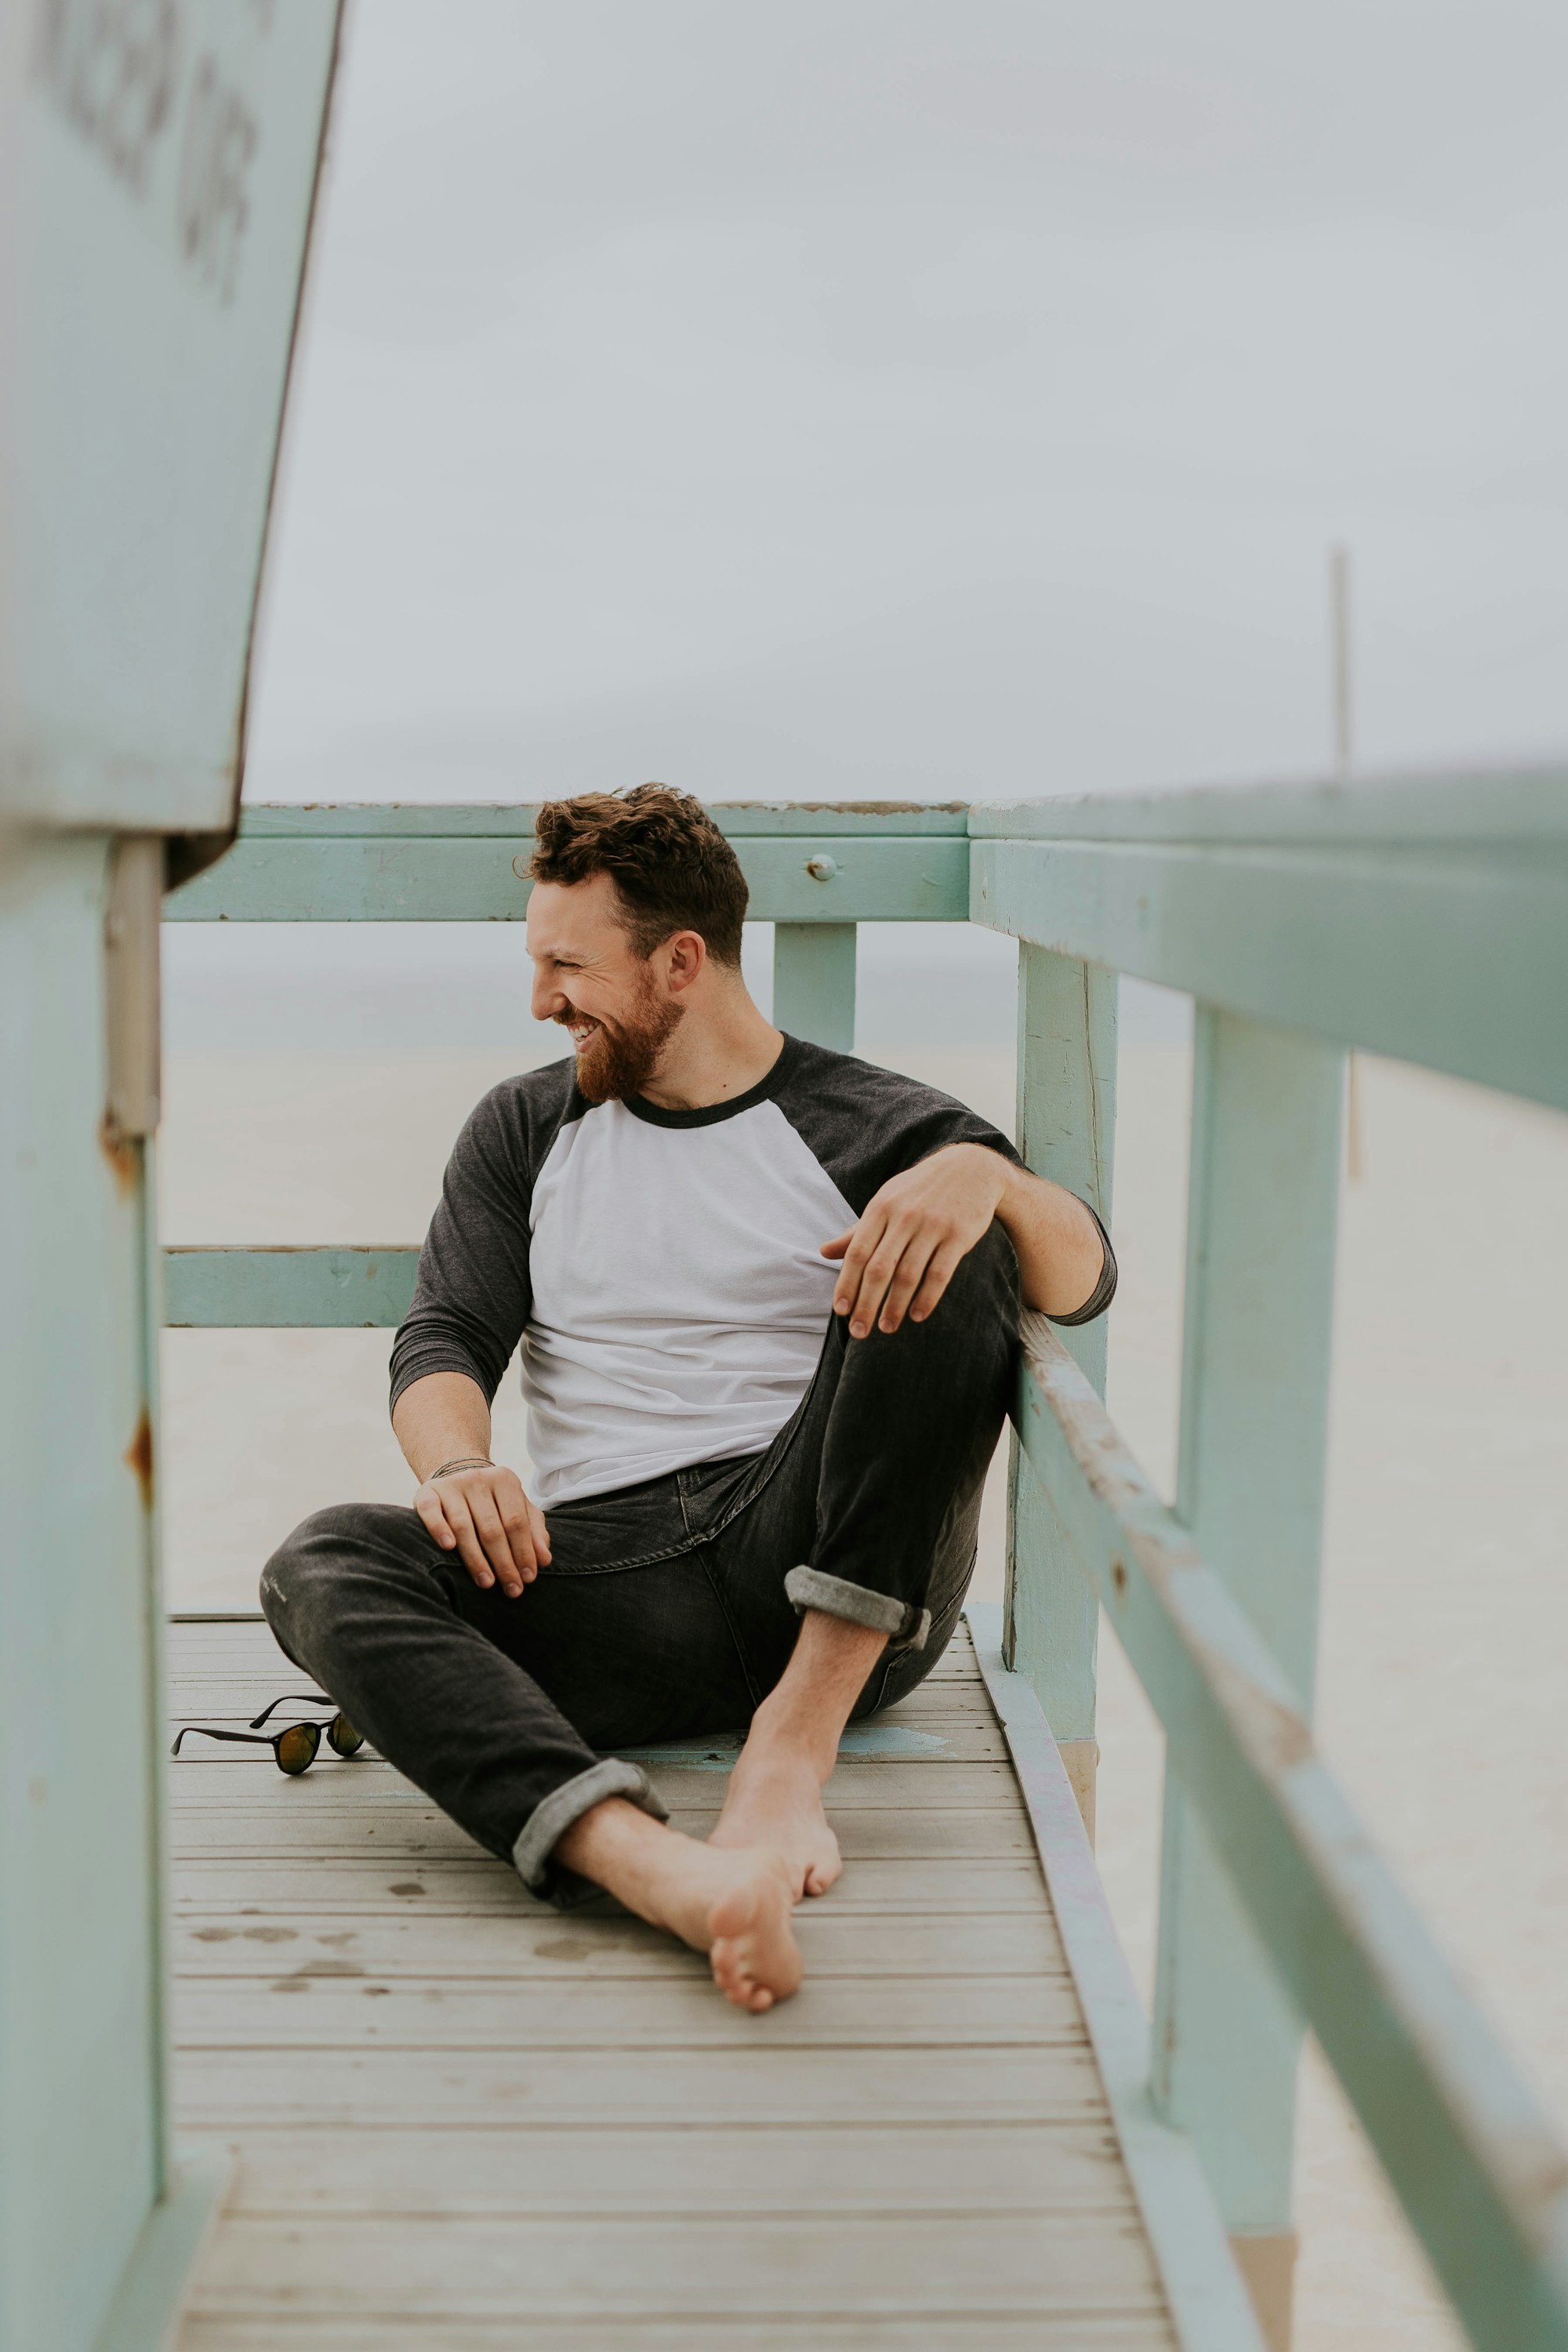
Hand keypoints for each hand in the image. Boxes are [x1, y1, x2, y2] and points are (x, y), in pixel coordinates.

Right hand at [414, 1462, 550, 1597]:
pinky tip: (448, 1547)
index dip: (524, 1551)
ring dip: (475, 1558)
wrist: (455, 1477)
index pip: (516, 1522)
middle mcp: (478, 1479)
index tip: (528, 1578)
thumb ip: (534, 1532)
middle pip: (492, 1528)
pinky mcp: (427, 1492)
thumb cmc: (493, 1502)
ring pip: (463, 1525)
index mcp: (505, 1480)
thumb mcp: (517, 1510)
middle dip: (504, 1562)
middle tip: (512, 1589)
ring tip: (486, 1582)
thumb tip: (544, 1560)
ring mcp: (451, 1485)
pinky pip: (431, 1512)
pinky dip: (439, 1529)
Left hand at [822, 1143, 1008, 1337]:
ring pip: (909, 1275)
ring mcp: (932, 1225)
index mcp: (881, 1208)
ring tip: (887, 1327)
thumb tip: (824, 1252)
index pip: (857, 1253)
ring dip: (896, 1306)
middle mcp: (904, 1217)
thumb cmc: (919, 1191)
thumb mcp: (886, 1202)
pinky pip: (940, 1273)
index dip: (847, 1284)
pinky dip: (927, 1298)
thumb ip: (857, 1231)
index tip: (840, 1311)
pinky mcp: (958, 1235)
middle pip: (879, 1269)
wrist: (971, 1168)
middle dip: (867, 1304)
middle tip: (860, 1332)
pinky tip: (917, 1315)